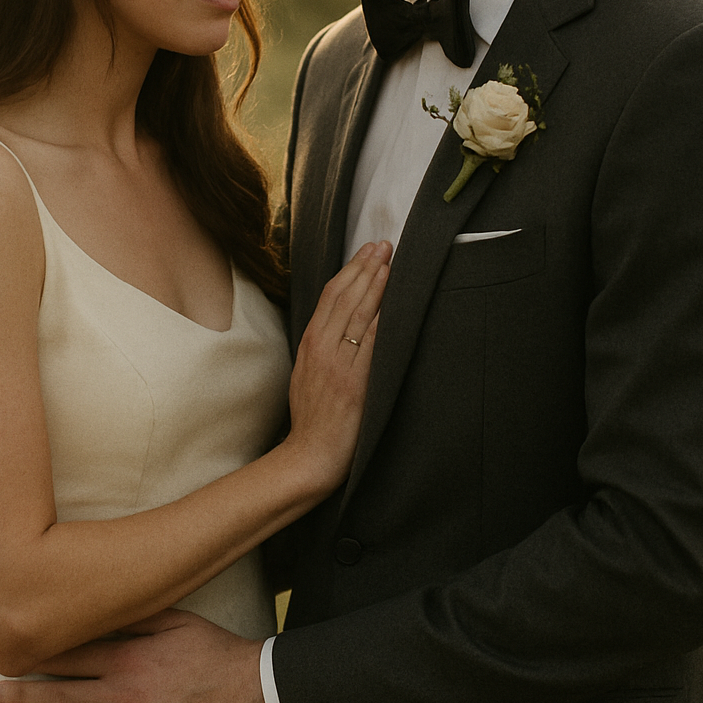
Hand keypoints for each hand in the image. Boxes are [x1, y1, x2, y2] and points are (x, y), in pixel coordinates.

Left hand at [0, 609, 272, 702]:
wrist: (254, 696)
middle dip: (19, 693)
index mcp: (128, 657)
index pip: (68, 655)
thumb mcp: (176, 619)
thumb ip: (133, 614)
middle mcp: (123, 694)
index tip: (3, 653)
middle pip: (58, 694)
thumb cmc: (214, 652)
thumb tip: (95, 604)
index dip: (33, 654)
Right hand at [287, 240, 389, 487]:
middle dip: (366, 267)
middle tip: (384, 246)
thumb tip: (343, 324)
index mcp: (310, 344)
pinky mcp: (355, 383)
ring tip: (391, 262)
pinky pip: (371, 344)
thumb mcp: (307, 373)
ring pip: (358, 314)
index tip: (367, 251)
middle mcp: (322, 348)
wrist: (309, 456)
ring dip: (377, 285)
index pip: (330, 296)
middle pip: (345, 297)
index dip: (350, 270)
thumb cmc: (311, 419)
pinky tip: (395, 302)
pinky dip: (383, 319)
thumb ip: (323, 347)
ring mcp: (338, 364)